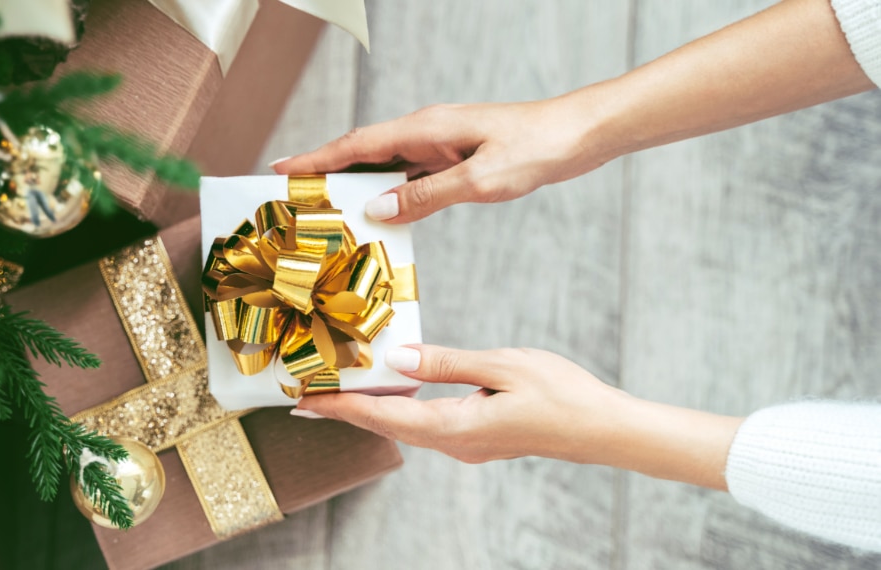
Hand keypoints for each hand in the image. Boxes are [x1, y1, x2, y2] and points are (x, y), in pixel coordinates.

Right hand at [271, 99, 609, 222]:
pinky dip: (388, 192)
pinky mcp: (454, 157)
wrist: (577, 135)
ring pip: (384, 165)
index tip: (281, 168)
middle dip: (324, 170)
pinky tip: (380, 212)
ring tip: (325, 208)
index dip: (316, 157)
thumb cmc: (536, 148)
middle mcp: (426, 131)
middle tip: (291, 194)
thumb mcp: (481, 181)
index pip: (357, 144)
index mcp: (425, 128)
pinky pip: (409, 176)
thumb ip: (427, 196)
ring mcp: (439, 144)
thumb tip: (379, 209)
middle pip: (362, 152)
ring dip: (354, 183)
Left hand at [294, 344, 742, 489]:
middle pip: (386, 424)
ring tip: (337, 390)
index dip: (341, 407)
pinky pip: (424, 423)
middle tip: (305, 394)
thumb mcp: (503, 366)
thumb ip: (446, 363)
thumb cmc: (562, 395)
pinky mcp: (476, 437)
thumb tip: (396, 359)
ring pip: (404, 425)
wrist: (603, 429)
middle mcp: (454, 443)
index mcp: (456, 426)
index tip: (304, 400)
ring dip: (370, 408)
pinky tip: (390, 390)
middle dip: (345, 409)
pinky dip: (398, 407)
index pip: (384, 415)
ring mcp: (465, 444)